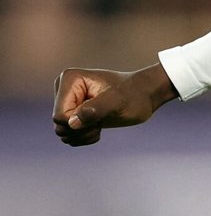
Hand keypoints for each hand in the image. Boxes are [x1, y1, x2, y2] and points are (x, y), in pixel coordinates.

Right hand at [52, 63, 179, 146]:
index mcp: (70, 79)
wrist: (145, 95)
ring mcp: (67, 101)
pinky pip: (69, 134)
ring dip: (83, 134)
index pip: (60, 116)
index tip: (100, 116)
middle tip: (101, 122)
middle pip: (59, 125)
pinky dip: (84, 136)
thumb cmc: (135, 95)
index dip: (79, 123)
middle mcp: (64, 88)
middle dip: (81, 130)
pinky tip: (98, 127)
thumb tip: (72, 122)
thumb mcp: (118, 102)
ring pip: (62, 132)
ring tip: (101, 124)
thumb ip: (95, 110)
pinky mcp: (73, 112)